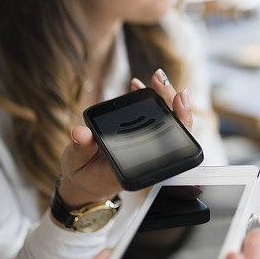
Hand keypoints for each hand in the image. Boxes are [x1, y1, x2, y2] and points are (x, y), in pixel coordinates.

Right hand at [58, 68, 193, 207]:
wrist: (84, 180)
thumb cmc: (85, 174)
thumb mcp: (78, 164)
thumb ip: (81, 149)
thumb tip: (81, 133)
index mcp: (142, 166)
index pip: (174, 143)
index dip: (181, 120)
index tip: (179, 98)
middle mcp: (149, 152)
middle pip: (173, 124)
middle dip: (170, 99)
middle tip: (160, 80)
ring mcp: (145, 141)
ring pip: (164, 118)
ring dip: (161, 96)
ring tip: (155, 78)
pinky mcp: (136, 132)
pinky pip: (148, 115)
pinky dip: (146, 98)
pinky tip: (139, 85)